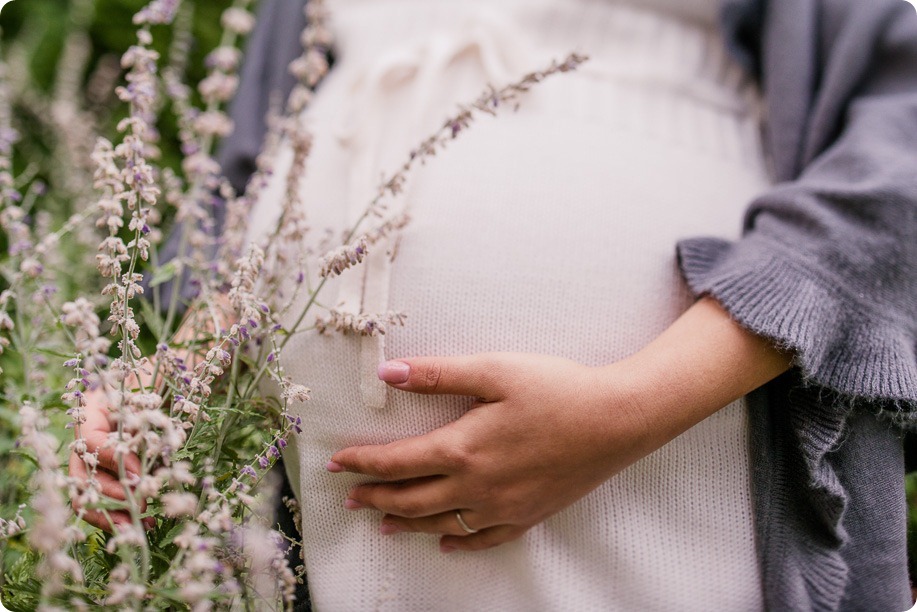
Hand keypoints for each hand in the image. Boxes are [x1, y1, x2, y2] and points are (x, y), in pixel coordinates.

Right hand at [68, 389, 150, 532]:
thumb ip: (136, 428)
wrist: (136, 397)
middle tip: (140, 504)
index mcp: (87, 424)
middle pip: (84, 482)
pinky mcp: (105, 484)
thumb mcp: (137, 406)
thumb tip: (136, 469)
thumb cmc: (137, 399)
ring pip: (91, 500)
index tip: (139, 475)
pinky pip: (106, 506)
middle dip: (111, 499)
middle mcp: (83, 452)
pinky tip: (145, 525)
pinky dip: (123, 517)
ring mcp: (91, 470)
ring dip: (114, 516)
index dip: (114, 462)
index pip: (92, 446)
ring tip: (139, 526)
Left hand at [328, 298, 791, 552]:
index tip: (337, 462)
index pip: (397, 462)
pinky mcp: (528, 515)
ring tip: (383, 521)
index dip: (362, 463)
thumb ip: (439, 374)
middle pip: (411, 499)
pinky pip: (484, 539)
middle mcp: (476, 486)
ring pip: (441, 523)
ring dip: (406, 522)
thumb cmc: (557, 389)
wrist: (617, 420)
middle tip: (350, 496)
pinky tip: (446, 541)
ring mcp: (503, 507)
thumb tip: (388, 373)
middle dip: (375, 497)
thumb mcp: (494, 370)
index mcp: (463, 448)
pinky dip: (458, 542)